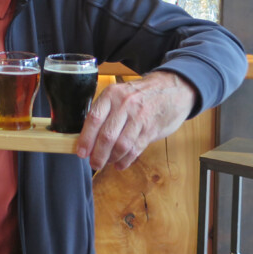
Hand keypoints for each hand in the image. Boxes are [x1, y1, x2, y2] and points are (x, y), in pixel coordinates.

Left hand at [76, 71, 195, 170]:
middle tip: (93, 163)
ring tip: (106, 163)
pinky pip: (135, 149)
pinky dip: (125, 160)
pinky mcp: (151, 129)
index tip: (81, 152)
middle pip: (107, 136)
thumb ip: (105, 111)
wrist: (172, 89)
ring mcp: (139, 117)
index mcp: (112, 94)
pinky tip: (120, 164)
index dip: (85, 138)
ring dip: (111, 158)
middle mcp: (124, 105)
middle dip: (98, 154)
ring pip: (121, 145)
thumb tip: (87, 136)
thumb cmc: (140, 94)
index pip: (94, 119)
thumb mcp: (119, 94)